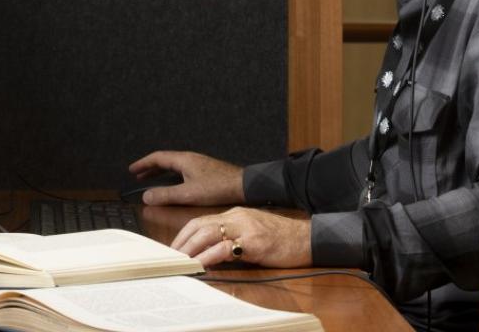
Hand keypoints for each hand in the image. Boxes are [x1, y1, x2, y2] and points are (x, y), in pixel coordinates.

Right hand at [128, 150, 245, 205]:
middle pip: (165, 160)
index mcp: (184, 160)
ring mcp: (198, 164)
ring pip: (174, 165)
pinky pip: (182, 170)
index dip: (143, 164)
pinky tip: (174, 185)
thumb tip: (146, 196)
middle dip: (150, 168)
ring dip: (161, 172)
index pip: (158, 158)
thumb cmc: (218, 187)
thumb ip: (166, 195)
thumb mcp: (188, 194)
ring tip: (151, 180)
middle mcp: (190, 158)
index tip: (132, 170)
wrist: (243, 185)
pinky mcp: (205, 171)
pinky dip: (172, 176)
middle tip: (138, 175)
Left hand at [172, 207, 311, 268]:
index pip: (201, 220)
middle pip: (199, 225)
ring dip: (190, 249)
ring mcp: (245, 228)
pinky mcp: (254, 242)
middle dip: (181, 242)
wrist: (307, 237)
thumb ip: (233, 237)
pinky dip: (209, 257)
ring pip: (208, 233)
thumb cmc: (282, 238)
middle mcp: (237, 217)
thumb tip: (211, 252)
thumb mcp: (253, 232)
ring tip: (180, 262)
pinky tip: (202, 265)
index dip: (184, 235)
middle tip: (171, 258)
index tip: (175, 249)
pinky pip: (225, 248)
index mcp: (236, 213)